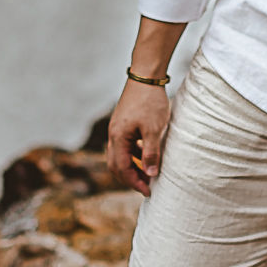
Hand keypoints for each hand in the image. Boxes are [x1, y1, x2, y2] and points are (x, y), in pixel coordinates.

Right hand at [105, 80, 171, 195]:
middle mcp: (113, 134)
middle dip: (130, 178)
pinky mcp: (124, 123)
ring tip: (149, 174)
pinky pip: (125, 145)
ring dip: (132, 167)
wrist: (146, 76)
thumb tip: (150, 175)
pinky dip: (134, 155)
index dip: (134, 182)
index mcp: (118, 137)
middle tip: (146, 187)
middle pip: (116, 165)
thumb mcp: (154, 129)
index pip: (121, 168)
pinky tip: (147, 155)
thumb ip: (151, 153)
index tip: (148, 191)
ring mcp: (117, 128)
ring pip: (120, 155)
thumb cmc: (150, 101)